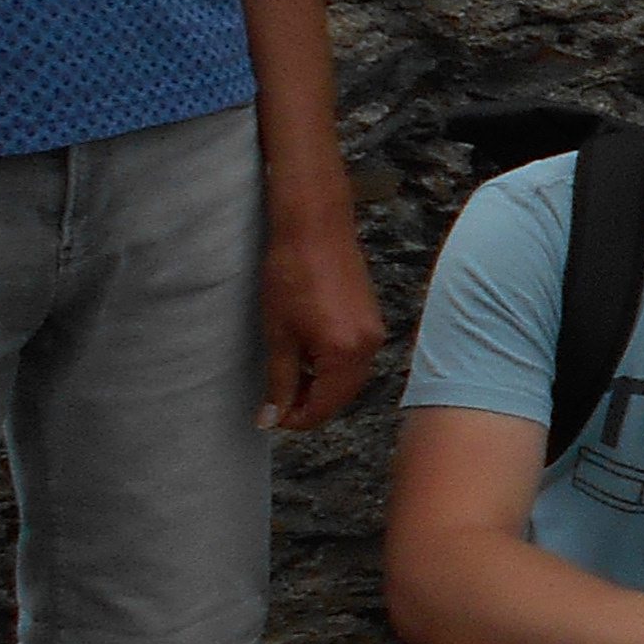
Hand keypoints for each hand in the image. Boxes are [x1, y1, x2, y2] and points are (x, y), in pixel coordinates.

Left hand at [254, 215, 384, 433]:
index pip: (324, 406)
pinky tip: (307, 354)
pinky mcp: (371, 316)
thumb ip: (279, 381)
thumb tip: (272, 418)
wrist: (314, 225)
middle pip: (342, 396)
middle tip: (275, 402)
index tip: (269, 417)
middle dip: (311, 404)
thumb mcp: (278, 334)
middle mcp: (369, 346)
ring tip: (288, 377)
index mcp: (345, 353)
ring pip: (349, 377)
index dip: (296, 418)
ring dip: (321, 385)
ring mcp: (374, 330)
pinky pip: (355, 356)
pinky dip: (332, 366)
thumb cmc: (291, 273)